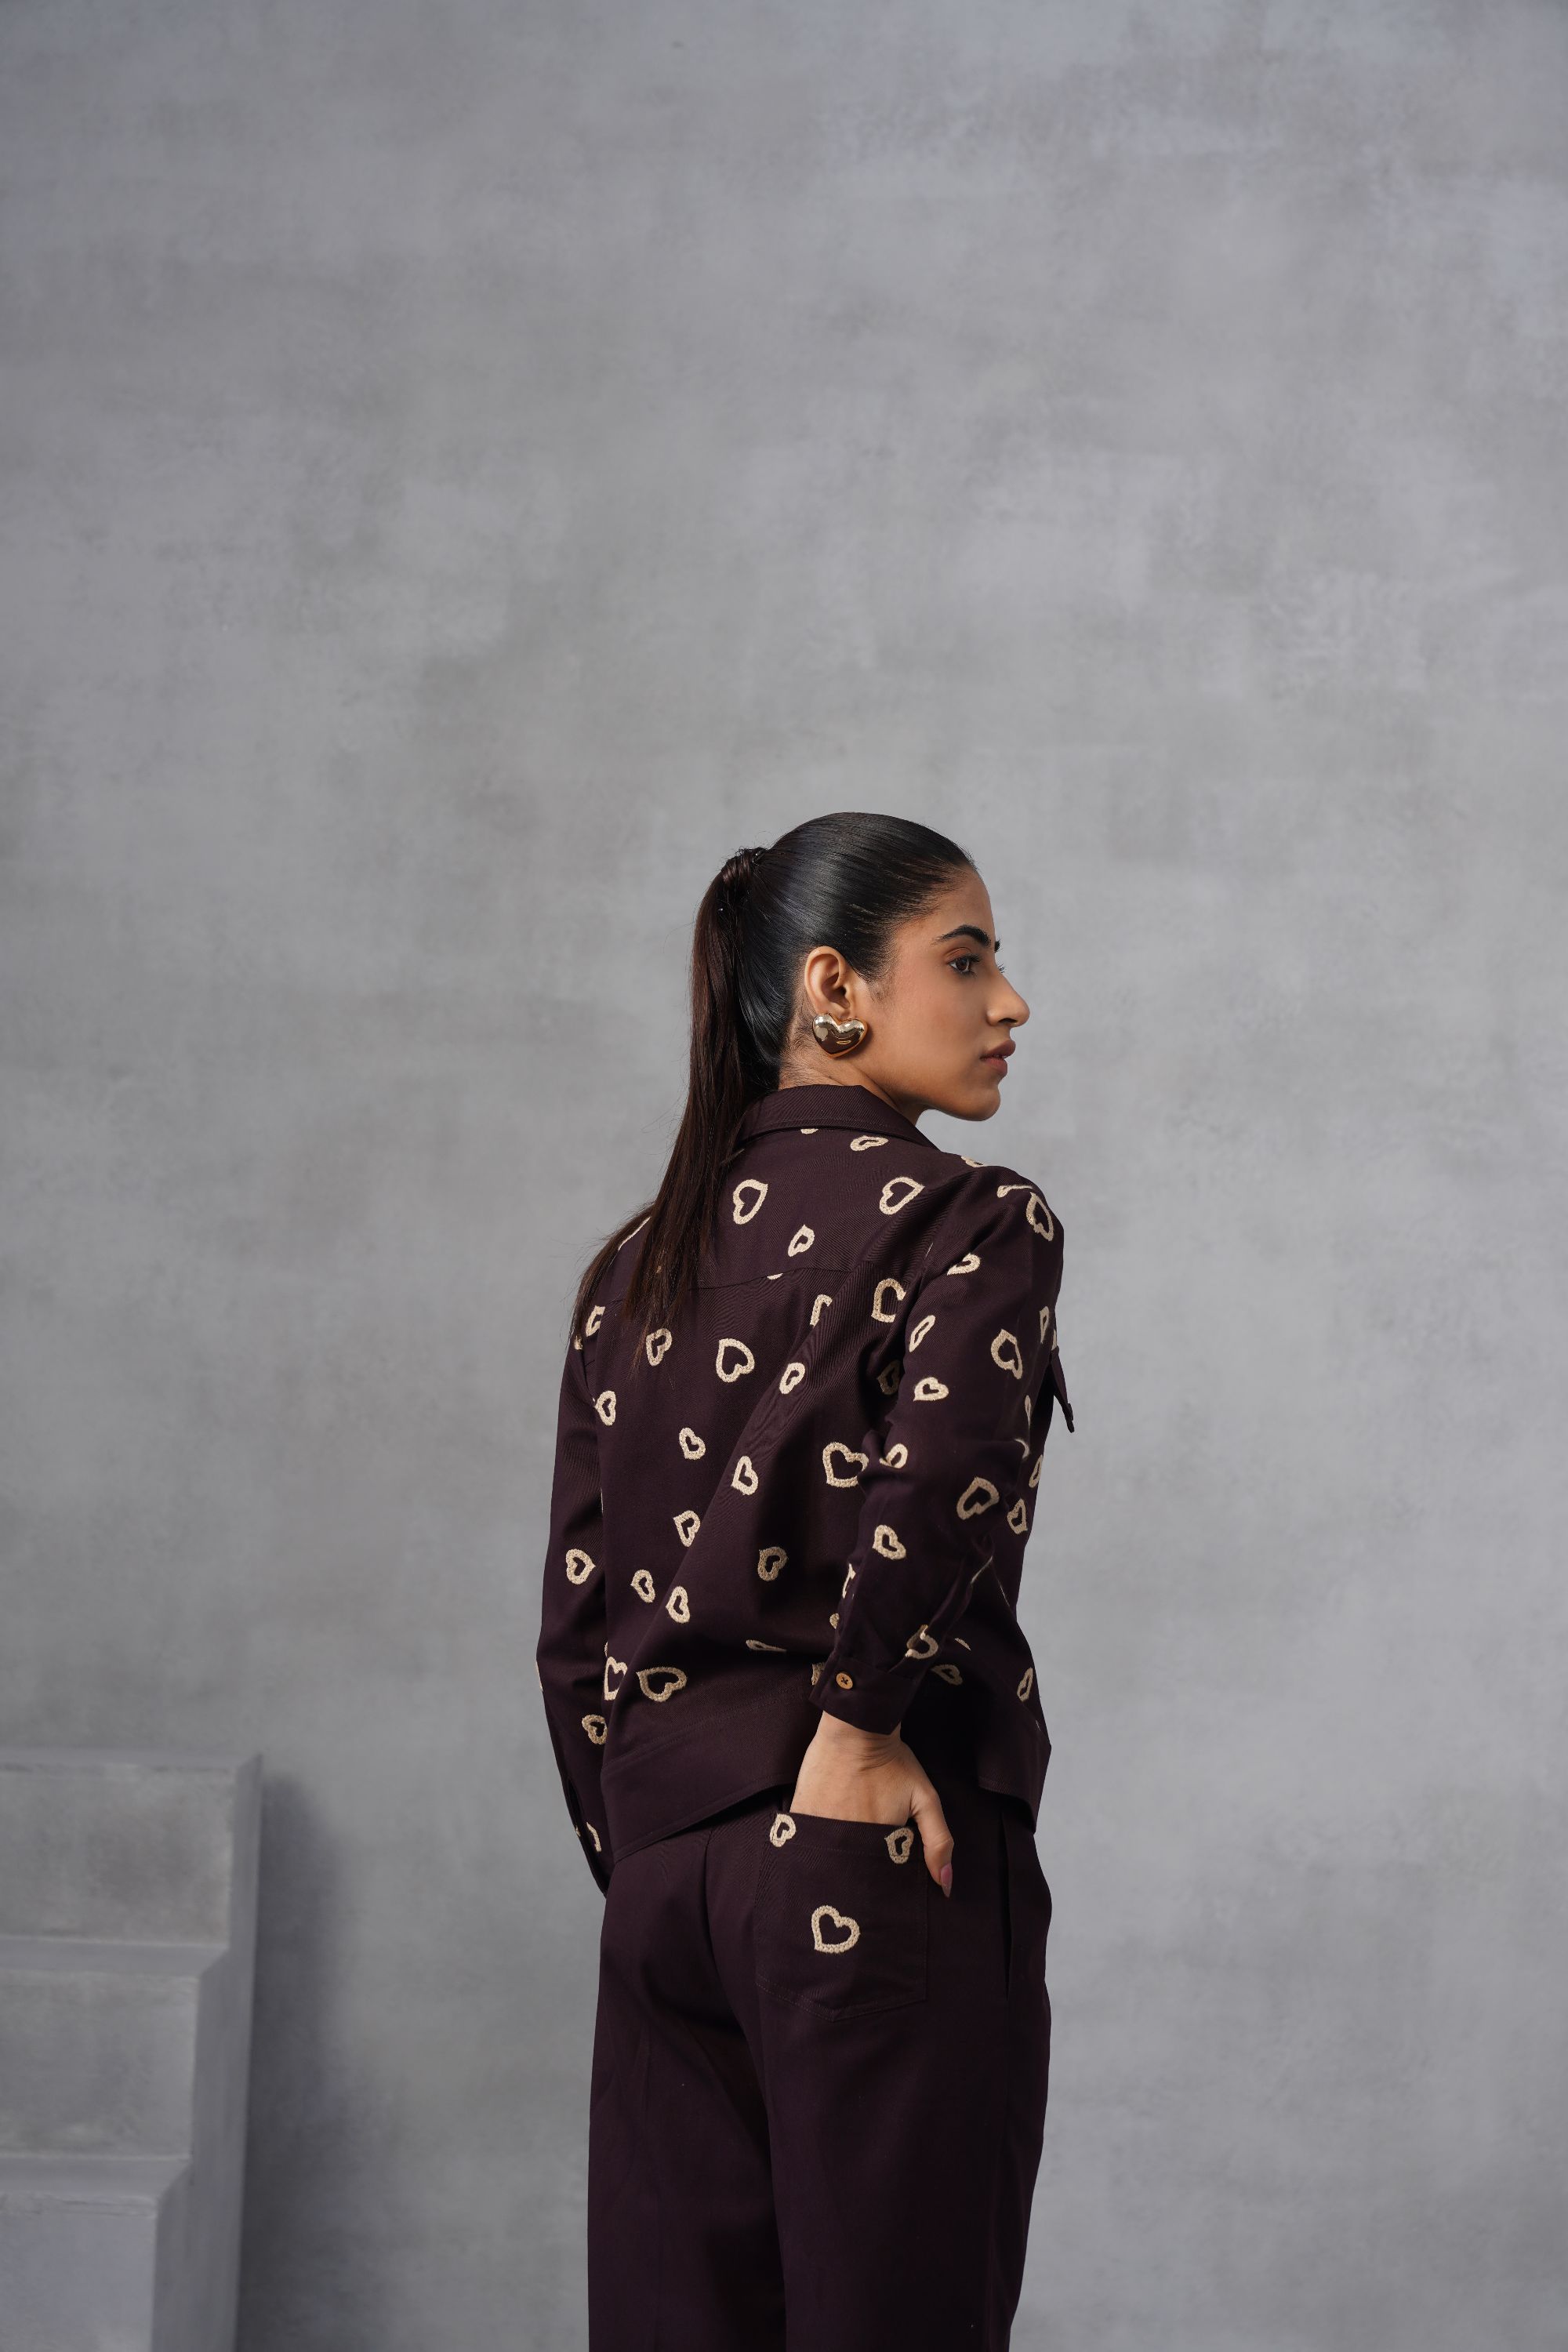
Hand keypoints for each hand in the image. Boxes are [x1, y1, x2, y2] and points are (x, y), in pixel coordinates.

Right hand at [788, 1715, 954, 1895]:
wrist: (856, 1729)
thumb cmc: (892, 1762)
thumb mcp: (925, 1799)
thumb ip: (938, 1841)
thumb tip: (945, 1884)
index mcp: (877, 1844)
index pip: (878, 1879)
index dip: (881, 1879)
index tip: (883, 1868)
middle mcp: (847, 1842)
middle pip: (851, 1872)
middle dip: (858, 1872)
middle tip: (864, 1849)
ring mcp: (821, 1828)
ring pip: (827, 1859)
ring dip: (835, 1858)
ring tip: (844, 1842)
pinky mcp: (802, 1813)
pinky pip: (805, 1841)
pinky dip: (812, 1844)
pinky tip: (822, 1835)